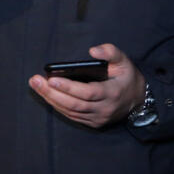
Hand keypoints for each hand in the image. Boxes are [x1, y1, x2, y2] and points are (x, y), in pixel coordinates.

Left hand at [28, 43, 145, 127]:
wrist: (138, 100)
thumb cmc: (127, 77)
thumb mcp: (124, 61)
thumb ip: (110, 52)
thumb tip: (92, 51)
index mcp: (112, 93)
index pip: (87, 92)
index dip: (68, 87)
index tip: (51, 78)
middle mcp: (104, 109)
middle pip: (74, 104)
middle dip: (52, 93)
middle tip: (35, 81)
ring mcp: (98, 118)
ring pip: (70, 111)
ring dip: (51, 99)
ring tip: (36, 86)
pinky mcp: (93, 123)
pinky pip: (72, 116)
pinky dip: (58, 106)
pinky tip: (47, 95)